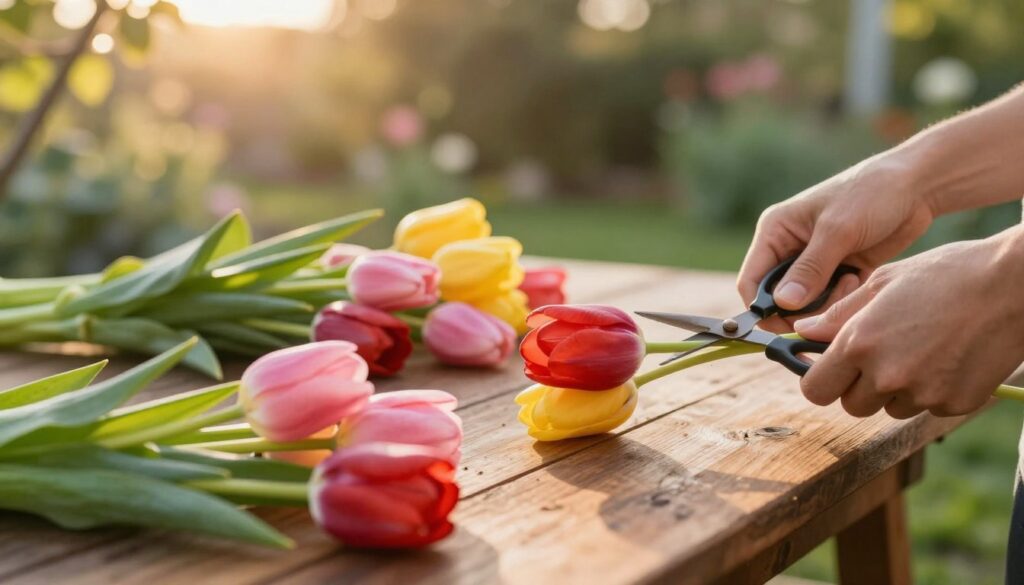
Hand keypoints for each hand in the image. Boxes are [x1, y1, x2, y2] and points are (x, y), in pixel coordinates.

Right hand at [738, 154, 934, 331]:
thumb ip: (810, 269)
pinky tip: (859, 280)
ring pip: (805, 305)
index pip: (751, 281)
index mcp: (775, 232)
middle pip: (777, 299)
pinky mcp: (838, 272)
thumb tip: (782, 305)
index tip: (784, 325)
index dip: (761, 308)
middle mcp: (788, 249)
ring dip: (825, 304)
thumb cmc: (871, 194)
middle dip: (801, 309)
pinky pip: (829, 302)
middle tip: (828, 302)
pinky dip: (842, 300)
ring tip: (850, 282)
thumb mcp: (838, 230)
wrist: (915, 186)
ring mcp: (813, 263)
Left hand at [794, 228, 1023, 418]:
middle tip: (878, 355)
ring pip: (889, 407)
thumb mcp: (884, 282)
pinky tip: (946, 356)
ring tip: (919, 348)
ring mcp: (922, 394)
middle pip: (851, 405)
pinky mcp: (954, 404)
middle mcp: (887, 375)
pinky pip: (926, 407)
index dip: (819, 379)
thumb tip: (804, 332)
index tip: (828, 368)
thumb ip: (839, 314)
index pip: (815, 389)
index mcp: (860, 343)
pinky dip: (930, 390)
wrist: (1014, 285)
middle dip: (857, 385)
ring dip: (894, 389)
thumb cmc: (946, 273)